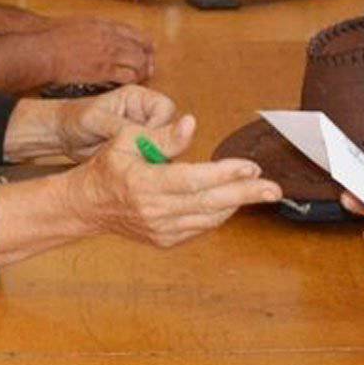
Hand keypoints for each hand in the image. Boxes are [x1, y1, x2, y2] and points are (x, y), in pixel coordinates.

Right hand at [42, 17, 154, 83]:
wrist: (45, 50)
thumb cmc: (56, 36)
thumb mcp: (83, 23)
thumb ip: (100, 28)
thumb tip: (110, 34)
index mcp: (107, 25)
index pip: (138, 34)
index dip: (147, 44)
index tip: (149, 51)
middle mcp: (111, 38)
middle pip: (142, 49)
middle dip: (148, 60)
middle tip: (148, 68)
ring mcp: (109, 55)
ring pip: (139, 63)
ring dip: (142, 72)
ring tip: (140, 77)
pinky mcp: (103, 72)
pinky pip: (127, 77)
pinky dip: (132, 80)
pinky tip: (128, 83)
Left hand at [55, 84, 177, 160]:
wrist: (63, 135)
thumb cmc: (77, 119)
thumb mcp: (98, 121)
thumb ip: (122, 126)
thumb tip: (143, 134)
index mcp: (139, 97)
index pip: (166, 109)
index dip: (160, 127)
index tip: (144, 143)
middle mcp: (146, 113)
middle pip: (170, 130)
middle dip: (158, 146)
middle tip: (140, 160)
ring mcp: (145, 132)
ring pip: (165, 147)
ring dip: (152, 159)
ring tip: (132, 167)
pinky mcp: (140, 150)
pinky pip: (152, 160)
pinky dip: (145, 167)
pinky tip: (130, 172)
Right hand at [66, 116, 281, 247]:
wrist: (89, 205)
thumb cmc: (109, 166)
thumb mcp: (127, 139)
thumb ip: (163, 136)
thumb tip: (191, 123)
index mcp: (144, 184)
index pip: (192, 180)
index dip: (224, 173)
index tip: (250, 166)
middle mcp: (154, 212)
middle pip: (208, 203)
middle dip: (245, 194)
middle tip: (274, 189)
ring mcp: (161, 230)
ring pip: (209, 218)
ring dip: (236, 203)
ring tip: (260, 189)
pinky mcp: (166, 240)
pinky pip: (201, 227)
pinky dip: (219, 213)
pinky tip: (232, 199)